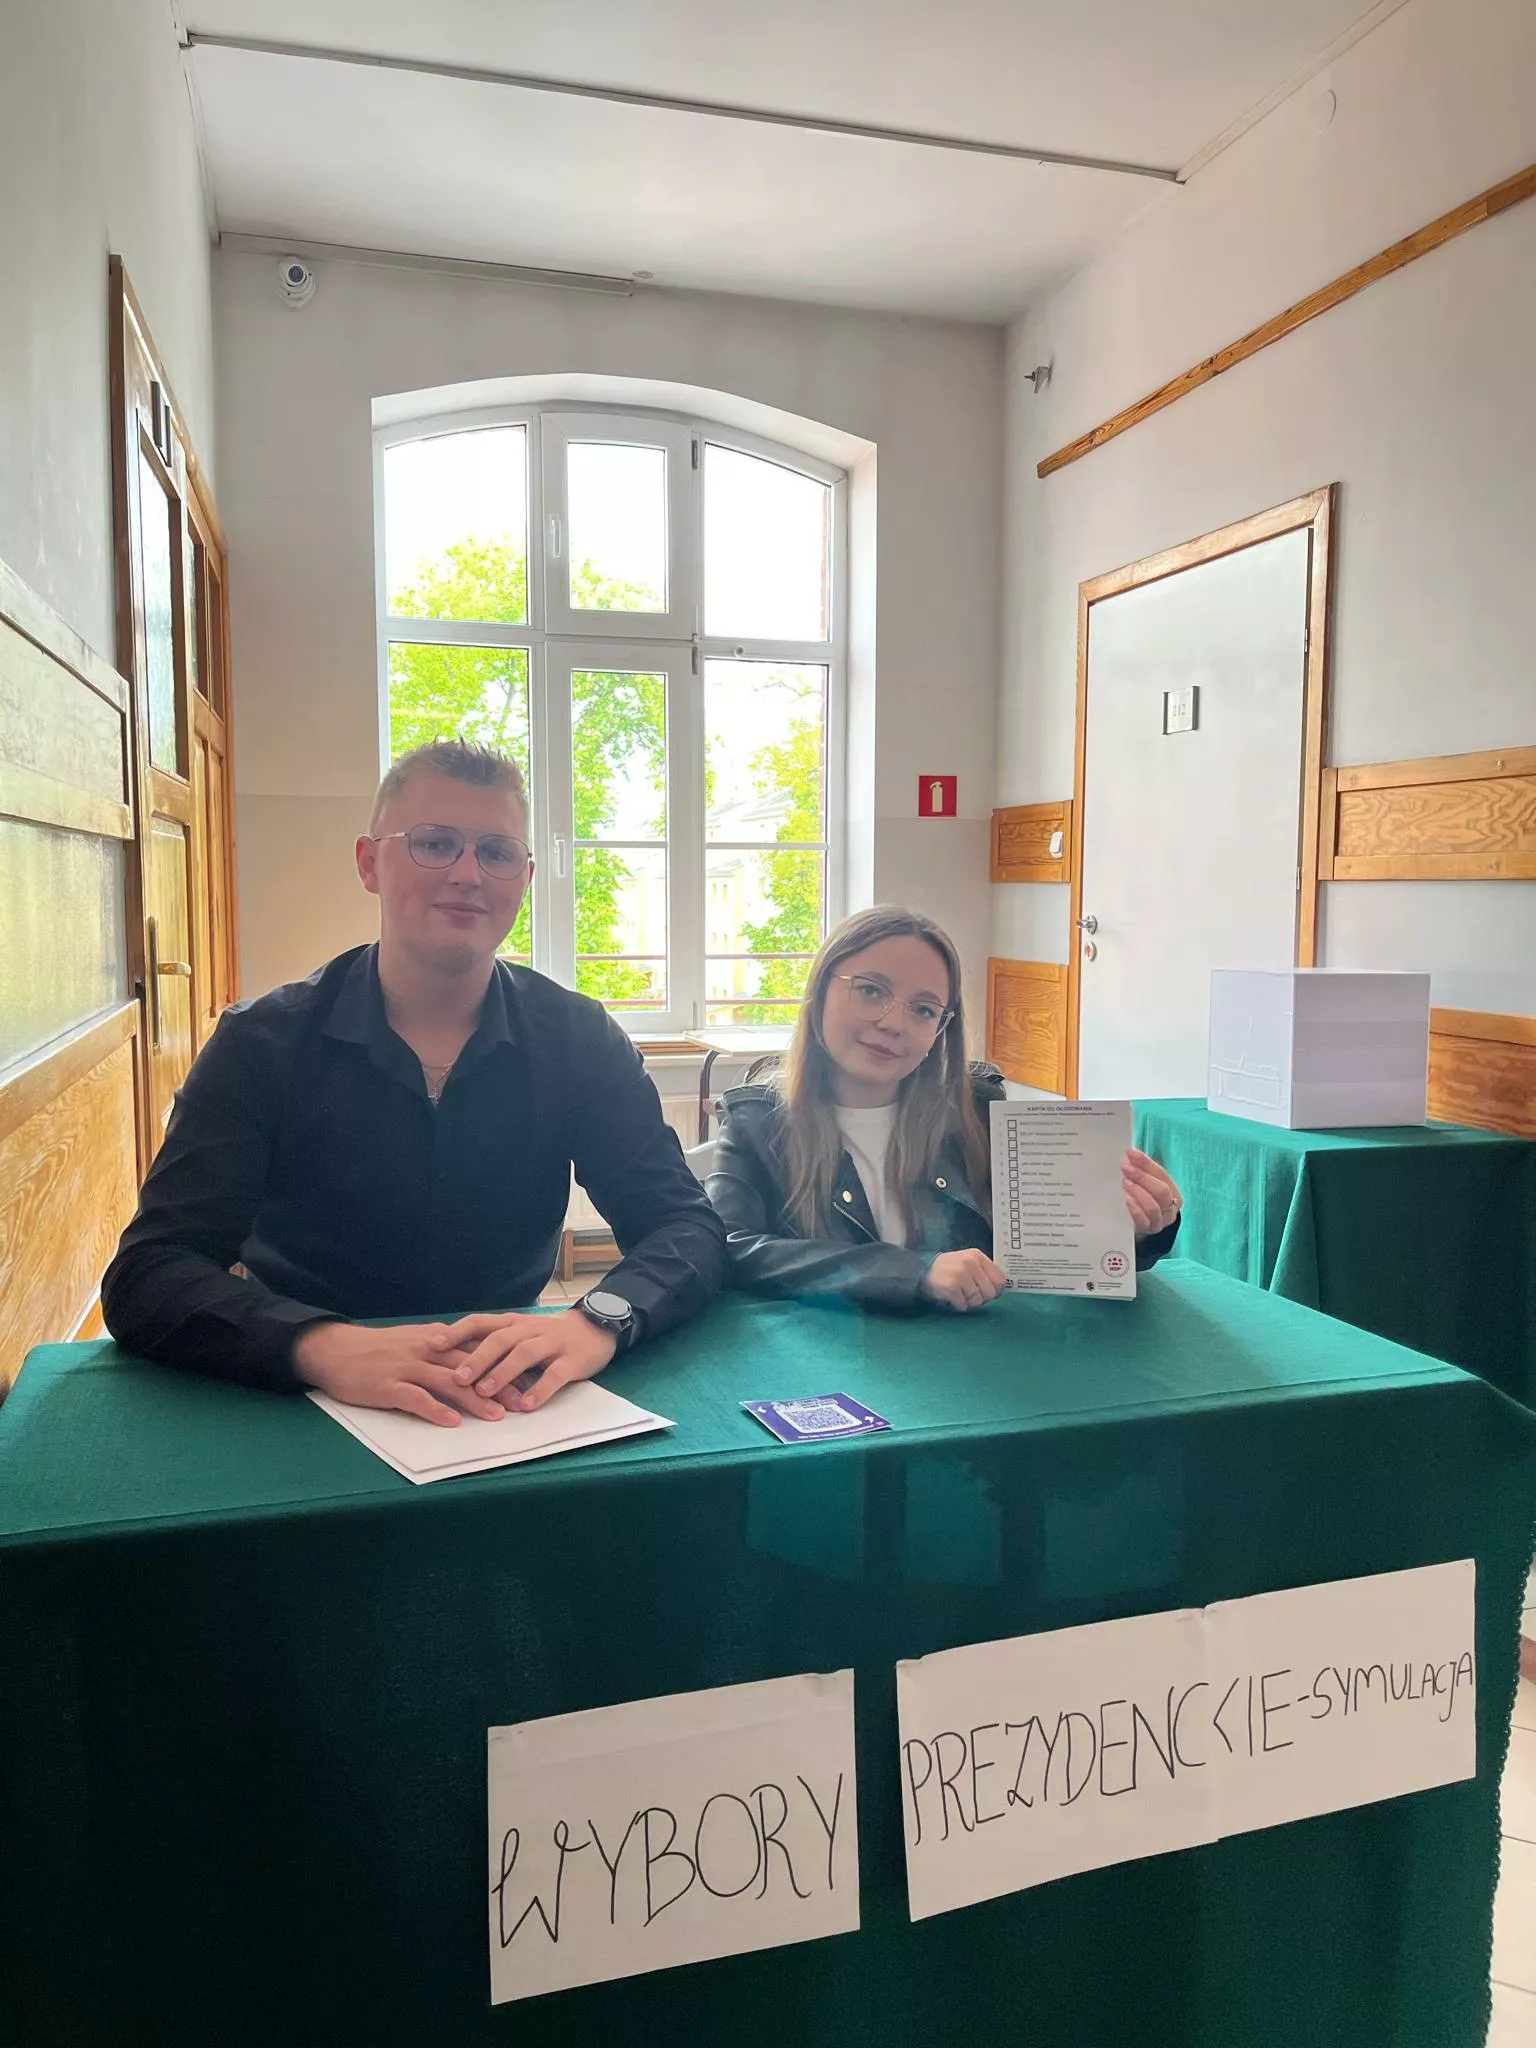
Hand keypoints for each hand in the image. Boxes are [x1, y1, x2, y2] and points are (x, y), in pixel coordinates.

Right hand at [292, 1320, 506, 1427]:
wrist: (334, 1349)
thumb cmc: (377, 1349)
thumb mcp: (415, 1340)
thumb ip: (443, 1348)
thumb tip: (474, 1357)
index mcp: (436, 1339)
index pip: (478, 1350)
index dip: (503, 1365)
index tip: (527, 1379)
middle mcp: (426, 1350)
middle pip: (470, 1367)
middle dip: (499, 1386)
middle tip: (523, 1403)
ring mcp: (406, 1367)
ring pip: (448, 1382)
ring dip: (474, 1400)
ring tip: (497, 1417)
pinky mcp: (387, 1385)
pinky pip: (415, 1398)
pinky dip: (435, 1410)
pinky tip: (452, 1423)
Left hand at [445, 1307, 618, 1413]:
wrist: (594, 1329)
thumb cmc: (546, 1336)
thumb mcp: (518, 1333)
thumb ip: (491, 1342)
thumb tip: (448, 1357)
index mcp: (512, 1323)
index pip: (480, 1322)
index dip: (456, 1332)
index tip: (432, 1345)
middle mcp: (529, 1329)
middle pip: (500, 1339)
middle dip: (477, 1358)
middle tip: (457, 1378)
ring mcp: (552, 1343)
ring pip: (525, 1353)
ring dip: (503, 1373)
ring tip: (485, 1392)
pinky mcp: (573, 1360)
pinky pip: (555, 1374)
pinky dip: (540, 1390)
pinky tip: (526, 1406)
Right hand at [922, 1248, 1007, 1312]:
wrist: (922, 1269)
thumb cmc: (948, 1269)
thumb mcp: (968, 1262)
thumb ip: (984, 1272)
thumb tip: (999, 1290)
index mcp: (978, 1256)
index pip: (1000, 1279)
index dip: (995, 1290)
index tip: (986, 1292)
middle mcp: (971, 1263)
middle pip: (990, 1292)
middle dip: (981, 1298)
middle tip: (969, 1294)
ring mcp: (961, 1274)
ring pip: (977, 1301)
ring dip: (968, 1302)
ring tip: (959, 1294)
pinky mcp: (951, 1286)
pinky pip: (963, 1305)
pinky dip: (957, 1305)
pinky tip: (951, 1297)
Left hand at [1122, 1148, 1181, 1239]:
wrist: (1141, 1227)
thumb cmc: (1144, 1201)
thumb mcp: (1147, 1186)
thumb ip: (1143, 1172)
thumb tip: (1130, 1155)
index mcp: (1173, 1192)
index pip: (1162, 1175)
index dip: (1146, 1163)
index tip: (1131, 1154)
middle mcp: (1170, 1208)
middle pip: (1161, 1191)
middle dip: (1143, 1177)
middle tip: (1126, 1168)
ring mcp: (1160, 1221)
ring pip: (1154, 1207)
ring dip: (1139, 1192)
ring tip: (1125, 1183)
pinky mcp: (1147, 1231)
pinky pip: (1144, 1221)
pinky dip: (1136, 1210)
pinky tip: (1127, 1200)